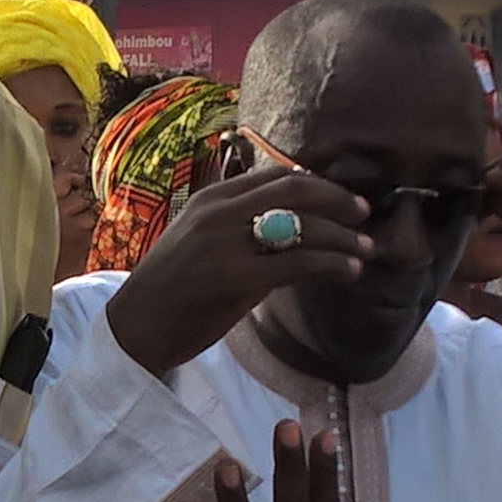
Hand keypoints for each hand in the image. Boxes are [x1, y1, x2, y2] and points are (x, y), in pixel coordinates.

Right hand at [104, 164, 371, 378]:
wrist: (135, 327)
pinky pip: (298, 261)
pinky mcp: (236, 277)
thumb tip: (286, 224)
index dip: (317, 183)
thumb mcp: (198, 240)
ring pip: (303, 224)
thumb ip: (235, 224)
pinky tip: (348, 271)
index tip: (340, 199)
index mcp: (211, 198)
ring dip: (343, 235)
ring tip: (365, 249)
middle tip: (364, 214)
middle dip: (338, 199)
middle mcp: (219, 211)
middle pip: (296, 188)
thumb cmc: (170, 290)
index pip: (277, 174)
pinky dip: (332, 263)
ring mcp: (226, 242)